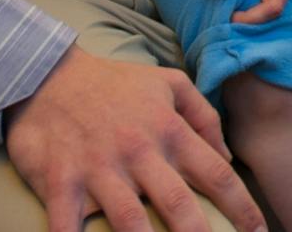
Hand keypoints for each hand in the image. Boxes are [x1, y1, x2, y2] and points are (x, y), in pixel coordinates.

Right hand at [7, 46, 264, 231]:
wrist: (49, 75)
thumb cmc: (115, 84)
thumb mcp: (169, 84)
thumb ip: (203, 116)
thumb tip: (227, 156)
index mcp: (168, 130)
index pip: (216, 173)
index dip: (242, 207)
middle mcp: (139, 151)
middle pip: (178, 203)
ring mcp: (99, 168)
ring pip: (129, 218)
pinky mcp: (60, 180)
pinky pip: (66, 222)